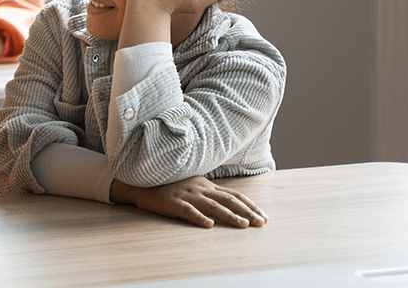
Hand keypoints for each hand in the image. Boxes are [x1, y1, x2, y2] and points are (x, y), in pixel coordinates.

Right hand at [111, 176, 267, 227]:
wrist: (143, 182)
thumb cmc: (169, 185)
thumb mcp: (193, 184)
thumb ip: (209, 191)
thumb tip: (229, 201)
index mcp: (207, 185)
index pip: (234, 195)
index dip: (250, 206)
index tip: (264, 216)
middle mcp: (200, 189)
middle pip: (229, 200)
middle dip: (247, 212)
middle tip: (261, 223)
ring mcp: (187, 195)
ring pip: (213, 206)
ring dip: (230, 216)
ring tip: (243, 225)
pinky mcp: (173, 203)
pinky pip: (188, 211)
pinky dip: (199, 217)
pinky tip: (209, 225)